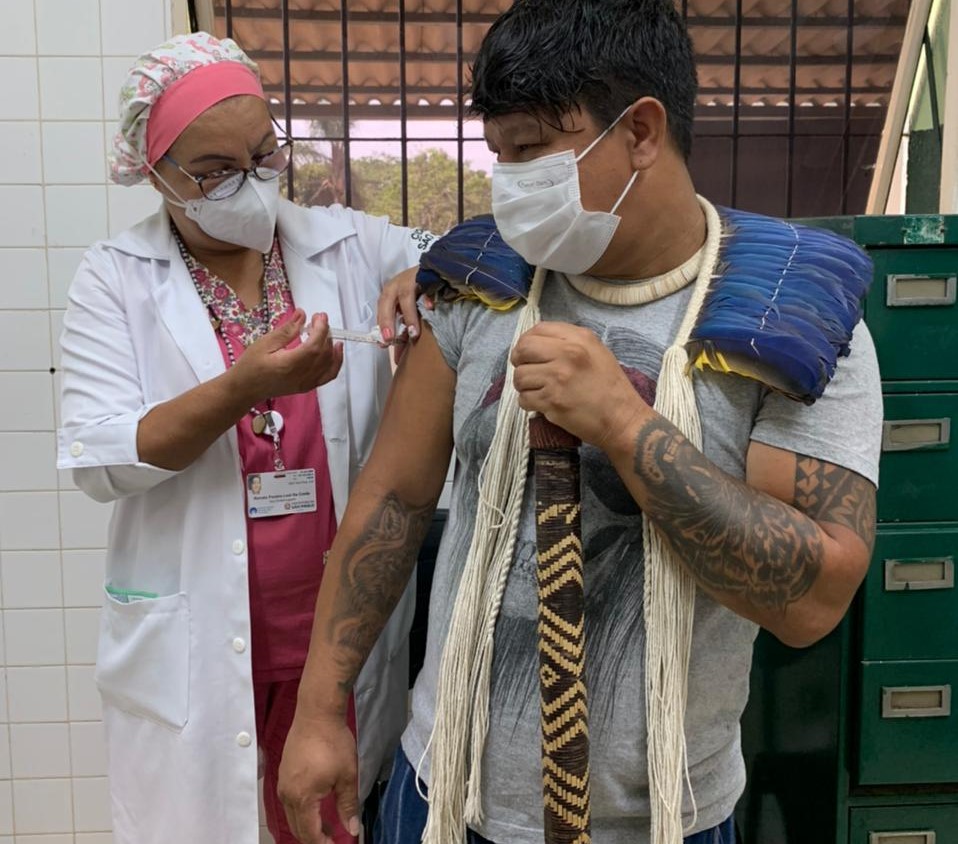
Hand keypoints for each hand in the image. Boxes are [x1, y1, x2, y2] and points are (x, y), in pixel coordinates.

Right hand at [231, 310, 343, 403]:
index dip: (321, 329)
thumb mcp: (265, 343)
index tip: (320, 316)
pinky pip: (328, 376)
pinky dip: (336, 362)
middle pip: (323, 354)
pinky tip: (335, 351)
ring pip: (329, 365)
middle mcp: (301, 376)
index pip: (314, 346)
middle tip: (319, 319)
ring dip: (331, 346)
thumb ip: (287, 330)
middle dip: (325, 334)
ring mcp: (306, 384)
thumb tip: (302, 314)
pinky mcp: (308, 387)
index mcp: (289, 365)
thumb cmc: (251, 365)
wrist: (246, 388)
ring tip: (325, 332)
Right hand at [278, 710, 359, 843]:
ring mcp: (282, 784)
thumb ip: (348, 805)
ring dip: (307, 824)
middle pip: (297, 828)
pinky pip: (289, 801)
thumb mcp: (347, 776)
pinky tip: (315, 805)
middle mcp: (286, 795)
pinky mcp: (282, 774)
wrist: (316, 714)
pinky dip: (301, 810)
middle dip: (314, 838)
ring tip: (327, 824)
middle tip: (333, 837)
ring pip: (291, 815)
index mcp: (302, 799)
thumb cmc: (334, 743)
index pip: (309, 834)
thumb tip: (352, 829)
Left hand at [377, 267, 434, 364]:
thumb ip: (402, 332)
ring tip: (413, 332)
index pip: (382, 310)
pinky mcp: (426, 275)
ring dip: (408, 315)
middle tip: (389, 339)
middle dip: (388, 321)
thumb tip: (397, 357)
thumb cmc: (419, 293)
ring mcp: (411, 278)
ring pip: (405, 295)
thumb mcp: (408, 312)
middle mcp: (397, 285)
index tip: (383, 343)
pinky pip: (425, 286)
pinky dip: (427, 297)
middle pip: (387, 301)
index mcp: (390, 294)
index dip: (382, 326)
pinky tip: (429, 307)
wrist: (435, 269)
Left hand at [511, 322, 650, 451]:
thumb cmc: (610, 386)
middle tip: (527, 371)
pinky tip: (542, 404)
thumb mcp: (596, 351)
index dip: (526, 341)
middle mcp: (567, 353)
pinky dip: (528, 403)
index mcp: (579, 338)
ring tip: (537, 390)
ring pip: (520, 376)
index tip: (528, 353)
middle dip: (519, 361)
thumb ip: (569, 342)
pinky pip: (524, 398)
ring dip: (524, 386)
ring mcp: (558, 377)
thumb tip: (538, 343)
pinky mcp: (552, 401)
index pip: (537, 330)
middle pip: (523, 349)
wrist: (622, 418)